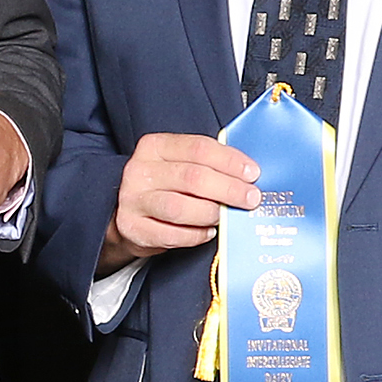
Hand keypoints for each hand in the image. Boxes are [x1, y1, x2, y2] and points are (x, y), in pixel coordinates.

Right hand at [102, 132, 259, 268]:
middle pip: (192, 177)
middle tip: (250, 198)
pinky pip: (171, 235)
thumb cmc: (165, 186)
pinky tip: (208, 231)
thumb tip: (249, 174)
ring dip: (211, 213)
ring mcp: (132, 201)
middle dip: (228, 189)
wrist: (128, 214)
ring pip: (180, 208)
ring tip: (227, 216)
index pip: (198, 148)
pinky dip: (196, 235)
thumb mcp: (180, 164)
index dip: (230, 161)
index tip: (252, 173)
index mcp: (154, 146)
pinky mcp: (132, 228)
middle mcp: (139, 171)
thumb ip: (208, 163)